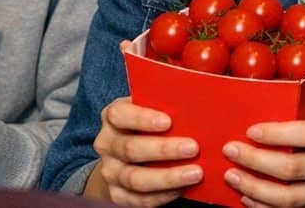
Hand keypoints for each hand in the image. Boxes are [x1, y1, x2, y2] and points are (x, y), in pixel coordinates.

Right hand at [86, 96, 202, 205]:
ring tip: (194, 173)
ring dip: (167, 177)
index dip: (143, 118)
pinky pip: (138, 199)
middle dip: (164, 150)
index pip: (119, 115)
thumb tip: (197, 108)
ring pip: (135, 178)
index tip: (168, 121)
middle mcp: (107, 144)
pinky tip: (182, 189)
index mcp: (113, 117)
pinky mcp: (117, 194)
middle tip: (193, 148)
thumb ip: (165, 106)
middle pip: (130, 148)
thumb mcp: (150, 109)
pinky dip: (162, 196)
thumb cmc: (147, 125)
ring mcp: (110, 171)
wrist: (124, 156)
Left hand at [221, 109, 304, 207]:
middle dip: (256, 161)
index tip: (251, 130)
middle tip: (231, 151)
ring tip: (232, 176)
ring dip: (255, 188)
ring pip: (289, 198)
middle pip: (293, 169)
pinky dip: (265, 207)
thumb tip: (273, 93)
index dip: (277, 134)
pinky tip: (247, 198)